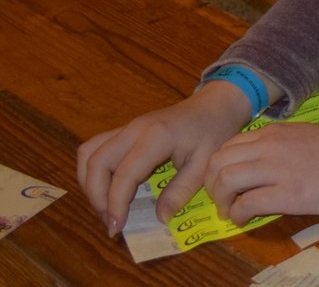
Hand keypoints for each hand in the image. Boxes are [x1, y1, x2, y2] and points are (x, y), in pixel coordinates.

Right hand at [77, 81, 253, 235]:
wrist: (215, 105)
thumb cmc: (214, 132)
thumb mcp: (206, 163)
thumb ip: (182, 191)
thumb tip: (159, 218)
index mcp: (156, 136)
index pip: (124, 174)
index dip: (115, 204)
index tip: (117, 228)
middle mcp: (134, 129)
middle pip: (96, 162)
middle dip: (96, 196)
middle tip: (111, 220)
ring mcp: (126, 127)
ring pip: (88, 153)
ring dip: (90, 183)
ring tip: (106, 207)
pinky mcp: (124, 130)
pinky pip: (95, 148)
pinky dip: (93, 171)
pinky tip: (107, 189)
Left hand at [204, 122, 318, 224]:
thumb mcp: (305, 137)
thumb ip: (280, 146)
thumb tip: (263, 167)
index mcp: (274, 132)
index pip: (227, 146)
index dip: (219, 167)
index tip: (227, 182)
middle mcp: (269, 146)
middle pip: (217, 162)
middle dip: (212, 184)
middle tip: (223, 199)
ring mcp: (276, 169)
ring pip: (225, 181)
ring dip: (221, 201)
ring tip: (231, 211)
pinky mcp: (286, 194)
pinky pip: (245, 204)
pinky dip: (237, 215)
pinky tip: (245, 219)